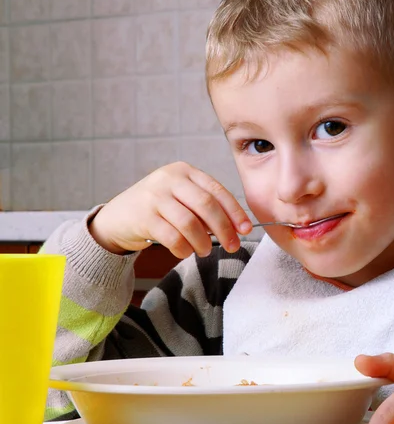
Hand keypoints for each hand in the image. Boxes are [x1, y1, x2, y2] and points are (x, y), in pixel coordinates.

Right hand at [89, 162, 251, 257]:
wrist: (118, 217)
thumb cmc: (158, 208)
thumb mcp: (181, 198)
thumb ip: (204, 207)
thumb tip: (236, 227)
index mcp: (184, 171)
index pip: (217, 190)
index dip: (234, 211)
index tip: (246, 229)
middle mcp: (169, 179)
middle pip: (206, 205)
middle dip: (224, 228)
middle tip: (232, 245)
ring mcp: (154, 196)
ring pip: (190, 223)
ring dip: (203, 242)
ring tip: (205, 251)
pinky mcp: (143, 217)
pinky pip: (172, 237)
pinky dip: (183, 249)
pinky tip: (185, 252)